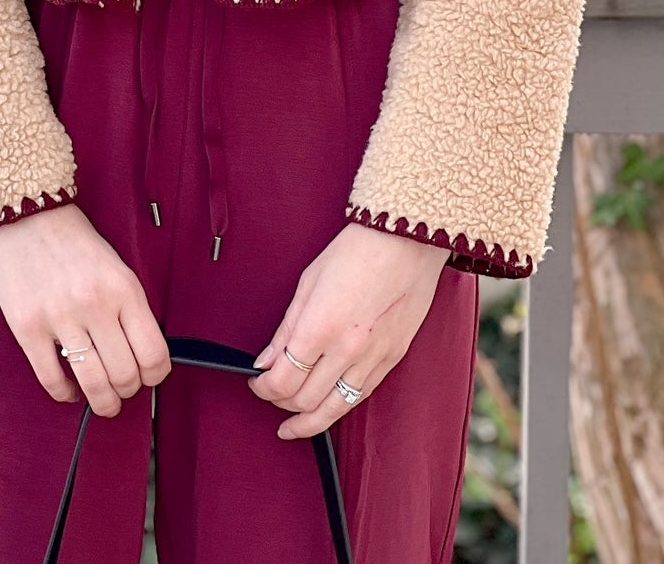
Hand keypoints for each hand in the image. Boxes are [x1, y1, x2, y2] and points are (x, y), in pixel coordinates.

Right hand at [0, 202, 171, 417]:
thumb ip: (129, 307)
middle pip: (124, 375)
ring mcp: (60, 318)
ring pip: (93, 384)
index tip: (149, 378)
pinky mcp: (28, 328)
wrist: (25, 213)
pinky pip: (52, 380)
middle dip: (127, 391)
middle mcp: (95, 305)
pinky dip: (65, 394)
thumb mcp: (115, 266)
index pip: (154, 353)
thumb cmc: (74, 241)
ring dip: (102, 402)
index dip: (155, 376)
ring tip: (102, 401)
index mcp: (124, 288)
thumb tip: (142, 355)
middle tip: (122, 389)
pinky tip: (70, 390)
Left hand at [246, 223, 449, 438]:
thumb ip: (287, 328)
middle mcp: (347, 349)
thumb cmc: (357, 250)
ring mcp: (373, 357)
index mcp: (320, 326)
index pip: (283, 380)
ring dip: (308, 420)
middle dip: (280, 403)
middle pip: (305, 399)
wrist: (406, 239)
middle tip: (270, 394)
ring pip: (335, 408)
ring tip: (292, 425)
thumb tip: (267, 361)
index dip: (263, 388)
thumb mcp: (309, 281)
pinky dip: (339, 406)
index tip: (257, 382)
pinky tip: (326, 407)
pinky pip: (361, 395)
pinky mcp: (393, 358)